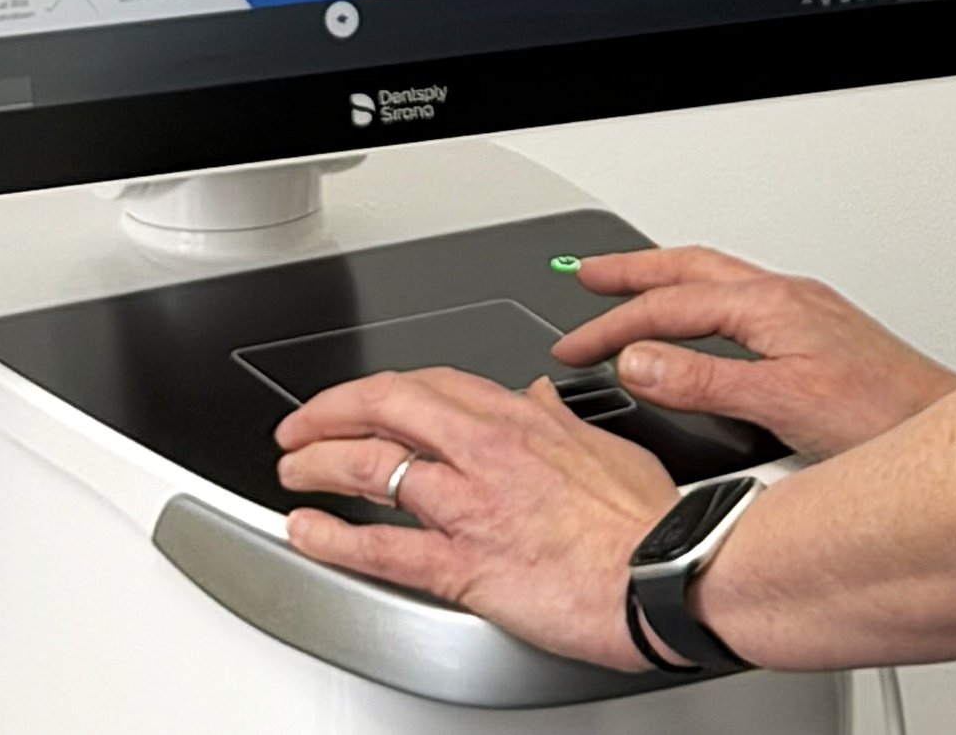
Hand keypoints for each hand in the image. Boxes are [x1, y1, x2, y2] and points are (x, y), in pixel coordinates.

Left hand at [276, 366, 674, 670]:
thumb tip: (538, 397)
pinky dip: (333, 537)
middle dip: (330, 411)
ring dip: (319, 464)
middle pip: (386, 406)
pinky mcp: (463, 564)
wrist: (663, 572)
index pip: (430, 382)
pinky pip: (382, 547)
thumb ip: (558, 418)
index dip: (382, 387)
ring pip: (373, 466)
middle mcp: (486, 449)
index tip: (363, 398)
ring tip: (293, 470)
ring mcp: (470, 505)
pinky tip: (306, 531)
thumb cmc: (644, 519)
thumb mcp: (605, 443)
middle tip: (301, 426)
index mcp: (520, 417)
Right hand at [552, 245, 955, 457]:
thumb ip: (704, 382)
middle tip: (585, 276)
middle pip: (693, 268)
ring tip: (628, 290)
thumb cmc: (882, 419)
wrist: (942, 430)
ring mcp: (804, 312)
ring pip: (718, 281)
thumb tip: (638, 359)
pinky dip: (701, 304)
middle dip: (634, 271)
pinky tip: (699, 328)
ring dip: (667, 282)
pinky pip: (740, 301)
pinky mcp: (817, 334)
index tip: (573, 343)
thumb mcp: (780, 406)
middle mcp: (788, 298)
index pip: (673, 303)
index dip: (615, 322)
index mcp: (772, 305)